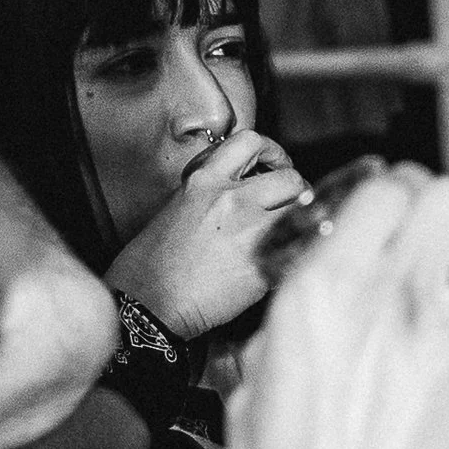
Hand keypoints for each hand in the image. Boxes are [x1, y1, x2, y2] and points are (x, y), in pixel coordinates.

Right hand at [107, 128, 311, 341]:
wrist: (146, 307)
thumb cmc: (150, 265)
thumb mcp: (177, 208)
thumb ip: (212, 194)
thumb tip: (242, 194)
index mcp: (204, 181)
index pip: (250, 141)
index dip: (270, 151)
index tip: (273, 164)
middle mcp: (231, 200)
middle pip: (290, 176)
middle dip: (294, 188)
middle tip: (290, 200)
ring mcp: (250, 232)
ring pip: (303, 209)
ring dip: (303, 217)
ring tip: (294, 227)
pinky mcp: (263, 266)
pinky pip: (301, 246)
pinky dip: (301, 249)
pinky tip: (289, 257)